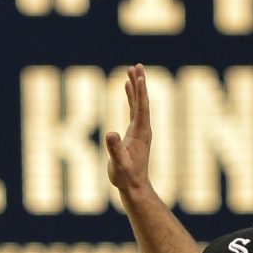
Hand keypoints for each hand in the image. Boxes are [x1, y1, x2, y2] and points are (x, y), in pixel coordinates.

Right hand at [104, 63, 154, 196]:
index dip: (140, 91)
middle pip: (142, 101)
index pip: (141, 107)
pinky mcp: (134, 132)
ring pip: (138, 102)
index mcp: (141, 132)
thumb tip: (110, 133)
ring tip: (131, 70)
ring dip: (135, 86)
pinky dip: (131, 96)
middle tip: (136, 66)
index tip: (138, 75)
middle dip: (139, 83)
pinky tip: (127, 87)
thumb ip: (114, 149)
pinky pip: (133, 108)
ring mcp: (139, 129)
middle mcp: (143, 128)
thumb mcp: (118, 163)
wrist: (133, 186)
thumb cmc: (125, 176)